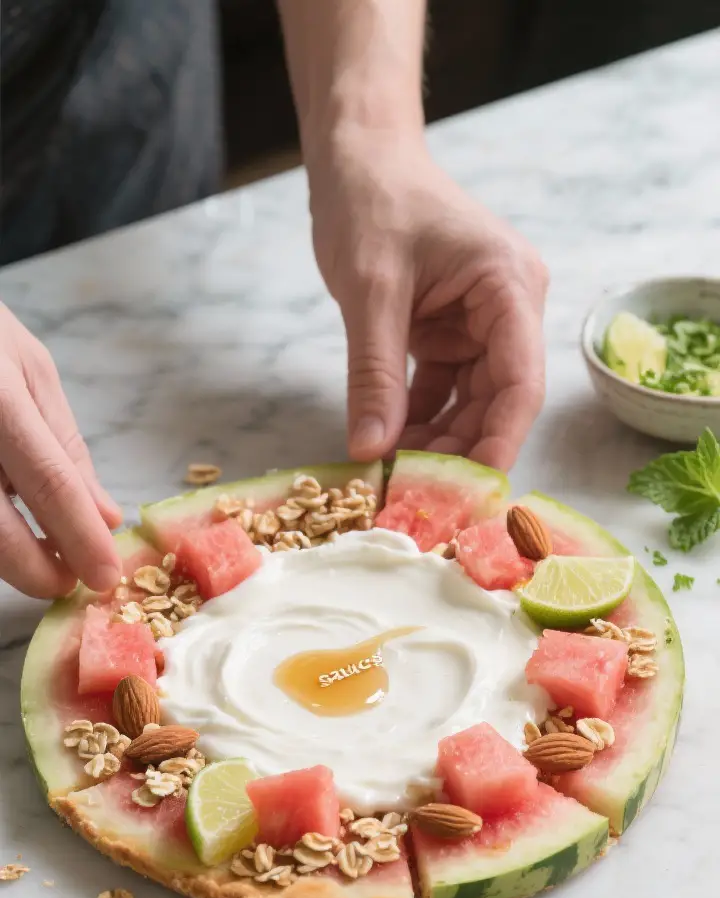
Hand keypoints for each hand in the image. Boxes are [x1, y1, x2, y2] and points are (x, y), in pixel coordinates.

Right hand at [0, 304, 121, 596]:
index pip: (50, 483)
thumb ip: (66, 447)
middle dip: (36, 571)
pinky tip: (8, 528)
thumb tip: (104, 518)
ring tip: (38, 555)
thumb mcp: (30, 370)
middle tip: (67, 582)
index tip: (105, 576)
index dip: (81, 539)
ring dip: (8, 559)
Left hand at [309, 134, 547, 470]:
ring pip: (472, 403)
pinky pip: (444, 391)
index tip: (470, 491)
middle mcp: (508, 308)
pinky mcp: (453, 333)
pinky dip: (419, 420)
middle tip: (420, 497)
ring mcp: (482, 323)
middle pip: (500, 401)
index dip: (499, 441)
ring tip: (399, 480)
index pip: (521, 382)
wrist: (358, 157)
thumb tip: (371, 450)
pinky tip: (391, 447)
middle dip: (462, 451)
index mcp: (509, 286)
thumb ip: (374, 375)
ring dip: (438, 442)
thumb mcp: (369, 291)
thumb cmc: (371, 201)